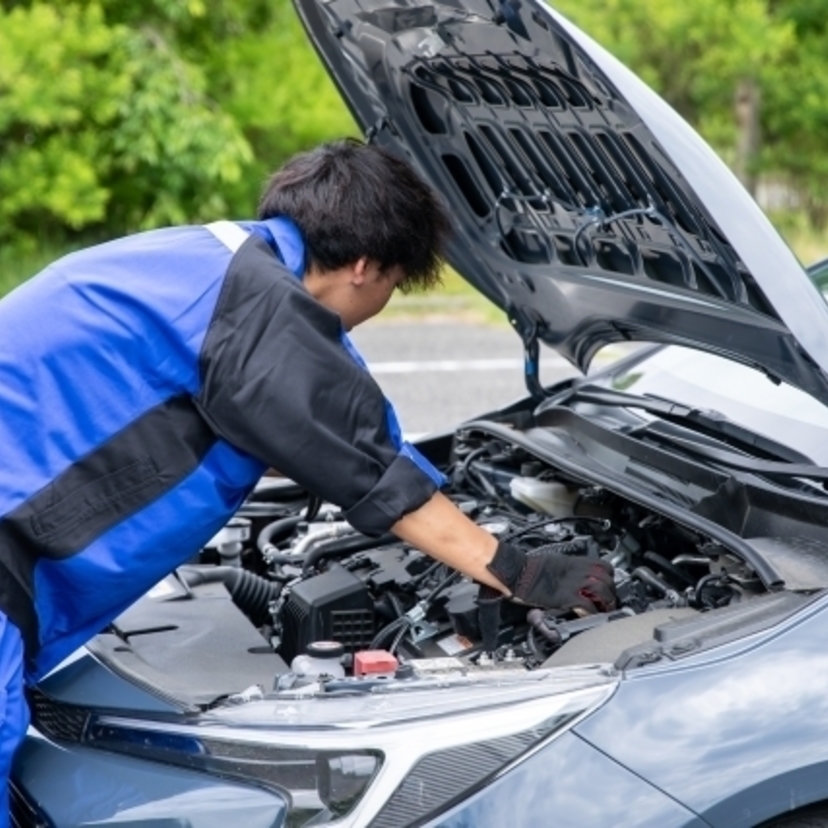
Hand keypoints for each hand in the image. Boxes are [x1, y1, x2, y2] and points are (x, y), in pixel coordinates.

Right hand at [486, 541, 615, 612]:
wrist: (517, 571)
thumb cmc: (529, 567)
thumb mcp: (554, 561)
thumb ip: (568, 569)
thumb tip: (573, 576)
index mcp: (574, 562)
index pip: (604, 566)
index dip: (609, 578)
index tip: (608, 586)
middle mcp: (577, 571)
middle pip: (607, 579)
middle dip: (611, 592)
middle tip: (608, 603)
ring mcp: (573, 583)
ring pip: (602, 592)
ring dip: (605, 603)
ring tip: (603, 612)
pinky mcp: (566, 597)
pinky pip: (587, 607)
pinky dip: (592, 614)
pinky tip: (591, 618)